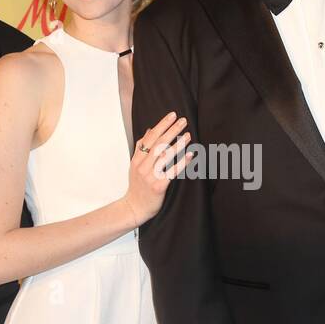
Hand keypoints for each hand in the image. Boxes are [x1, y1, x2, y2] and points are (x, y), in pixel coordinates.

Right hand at [124, 111, 190, 225]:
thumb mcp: (135, 165)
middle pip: (158, 144)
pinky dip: (181, 163)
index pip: (150, 137)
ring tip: (189, 135)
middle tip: (184, 120)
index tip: (172, 115)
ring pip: (165, 156)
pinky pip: (171, 172)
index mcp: (137, 159)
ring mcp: (150, 176)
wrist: (134, 208)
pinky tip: (190, 155)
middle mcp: (143, 165)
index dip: (162, 125)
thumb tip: (150, 130)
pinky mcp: (158, 186)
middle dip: (172, 130)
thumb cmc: (137, 186)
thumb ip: (141, 147)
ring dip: (178, 144)